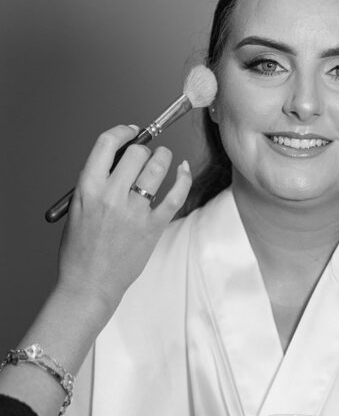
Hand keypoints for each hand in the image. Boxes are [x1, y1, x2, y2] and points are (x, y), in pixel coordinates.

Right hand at [57, 125, 191, 315]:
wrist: (89, 284)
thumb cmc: (80, 249)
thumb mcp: (78, 208)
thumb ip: (97, 184)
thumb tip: (120, 161)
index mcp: (87, 187)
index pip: (106, 144)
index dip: (122, 132)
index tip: (131, 131)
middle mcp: (111, 196)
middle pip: (136, 152)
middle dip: (145, 148)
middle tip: (147, 154)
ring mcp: (134, 212)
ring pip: (157, 168)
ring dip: (164, 157)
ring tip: (165, 158)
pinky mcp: (153, 227)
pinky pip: (175, 195)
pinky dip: (183, 178)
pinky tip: (183, 170)